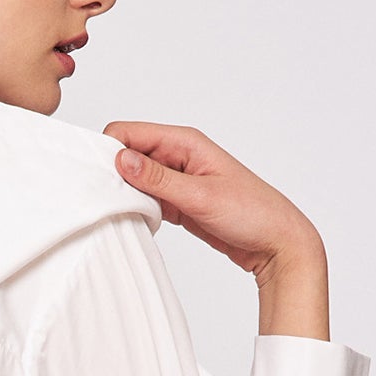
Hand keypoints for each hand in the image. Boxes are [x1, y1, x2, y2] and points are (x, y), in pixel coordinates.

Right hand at [105, 121, 328, 337]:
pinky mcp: (177, 201)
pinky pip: (145, 198)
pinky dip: (137, 208)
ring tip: (123, 213)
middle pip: (127, 154)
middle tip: (107, 200)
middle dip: (113, 174)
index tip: (99, 178)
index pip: (129, 132)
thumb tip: (121, 159)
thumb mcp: (201, 196)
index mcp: (185, 141)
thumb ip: (158, 179)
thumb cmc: (252, 213)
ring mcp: (176, 179)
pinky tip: (138, 221)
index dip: (108, 150)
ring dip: (124, 193)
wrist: (276, 243)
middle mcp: (178, 155)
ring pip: (133, 178)